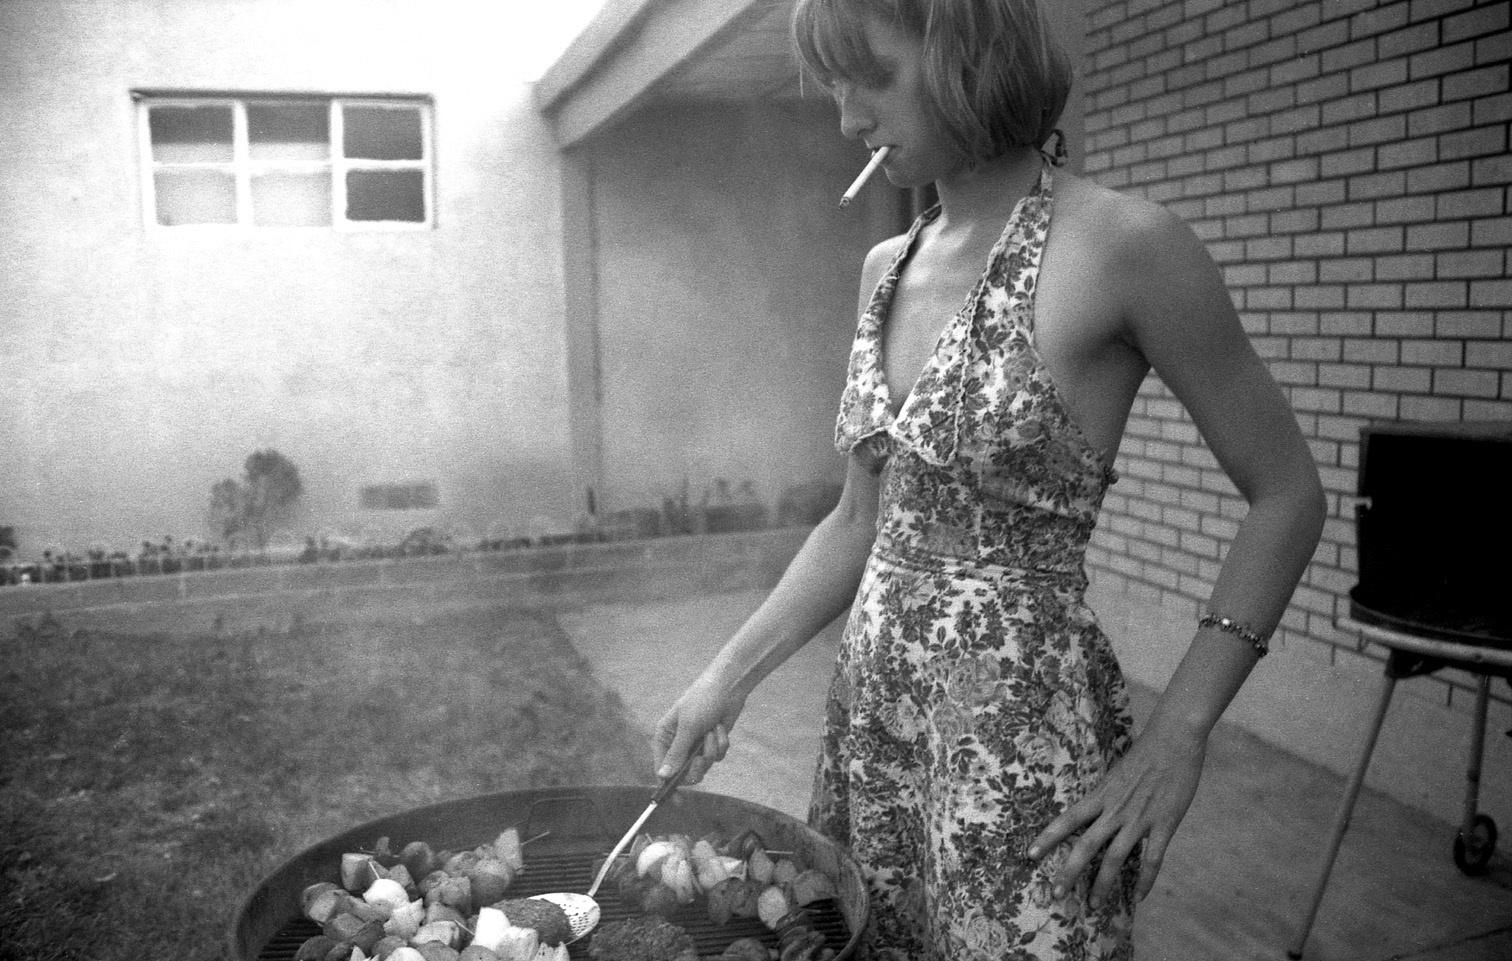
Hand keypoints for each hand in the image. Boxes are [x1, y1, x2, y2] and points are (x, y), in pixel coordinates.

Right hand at [652, 675, 745, 784]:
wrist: (728, 687)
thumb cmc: (702, 700)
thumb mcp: (688, 727)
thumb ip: (677, 753)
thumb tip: (663, 775)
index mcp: (665, 736)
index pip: (662, 768)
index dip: (667, 784)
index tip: (676, 800)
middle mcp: (679, 743)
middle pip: (685, 772)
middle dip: (697, 766)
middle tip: (702, 758)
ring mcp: (697, 744)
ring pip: (704, 765)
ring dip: (711, 750)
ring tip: (712, 731)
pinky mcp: (712, 742)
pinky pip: (717, 756)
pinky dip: (721, 743)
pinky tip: (720, 727)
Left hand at [1026, 725, 1205, 903]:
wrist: (1173, 741)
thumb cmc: (1143, 756)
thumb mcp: (1114, 776)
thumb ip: (1103, 798)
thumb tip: (1090, 815)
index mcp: (1100, 795)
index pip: (1067, 819)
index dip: (1047, 838)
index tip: (1030, 855)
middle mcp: (1115, 810)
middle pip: (1086, 845)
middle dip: (1069, 872)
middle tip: (1057, 894)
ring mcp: (1140, 819)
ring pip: (1116, 859)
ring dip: (1103, 884)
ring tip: (1094, 904)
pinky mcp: (1164, 825)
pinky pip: (1152, 859)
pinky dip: (1145, 881)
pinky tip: (1139, 898)